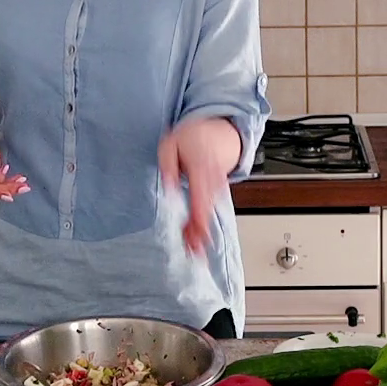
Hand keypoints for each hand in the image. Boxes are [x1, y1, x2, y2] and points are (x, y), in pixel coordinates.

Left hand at [158, 118, 240, 254]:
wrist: (219, 132)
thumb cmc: (192, 137)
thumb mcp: (170, 145)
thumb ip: (168, 167)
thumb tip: (167, 189)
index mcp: (200, 168)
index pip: (199, 198)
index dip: (197, 221)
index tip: (194, 237)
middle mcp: (212, 180)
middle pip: (206, 212)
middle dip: (199, 235)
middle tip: (192, 253)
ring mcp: (218, 187)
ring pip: (208, 214)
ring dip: (200, 233)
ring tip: (192, 250)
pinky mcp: (218, 192)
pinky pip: (209, 210)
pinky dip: (202, 225)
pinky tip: (194, 237)